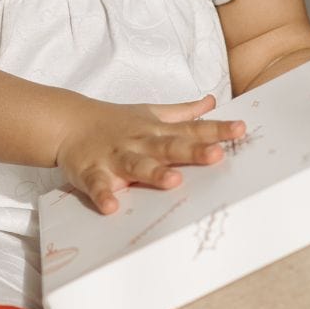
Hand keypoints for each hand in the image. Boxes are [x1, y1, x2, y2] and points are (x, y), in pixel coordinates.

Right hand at [55, 95, 245, 214]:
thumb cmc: (115, 122)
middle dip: (193, 151)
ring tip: (173, 181)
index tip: (241, 130)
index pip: (191, 129)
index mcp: (155, 130)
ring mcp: (115, 158)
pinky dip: (104, 195)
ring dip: (154, 173)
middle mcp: (139, 143)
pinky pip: (98, 186)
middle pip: (169, 147)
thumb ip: (183, 112)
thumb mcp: (151, 113)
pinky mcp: (92, 173)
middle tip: (216, 155)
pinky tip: (112, 207)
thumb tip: (212, 102)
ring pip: (137, 166)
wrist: (68, 122)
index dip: (216, 130)